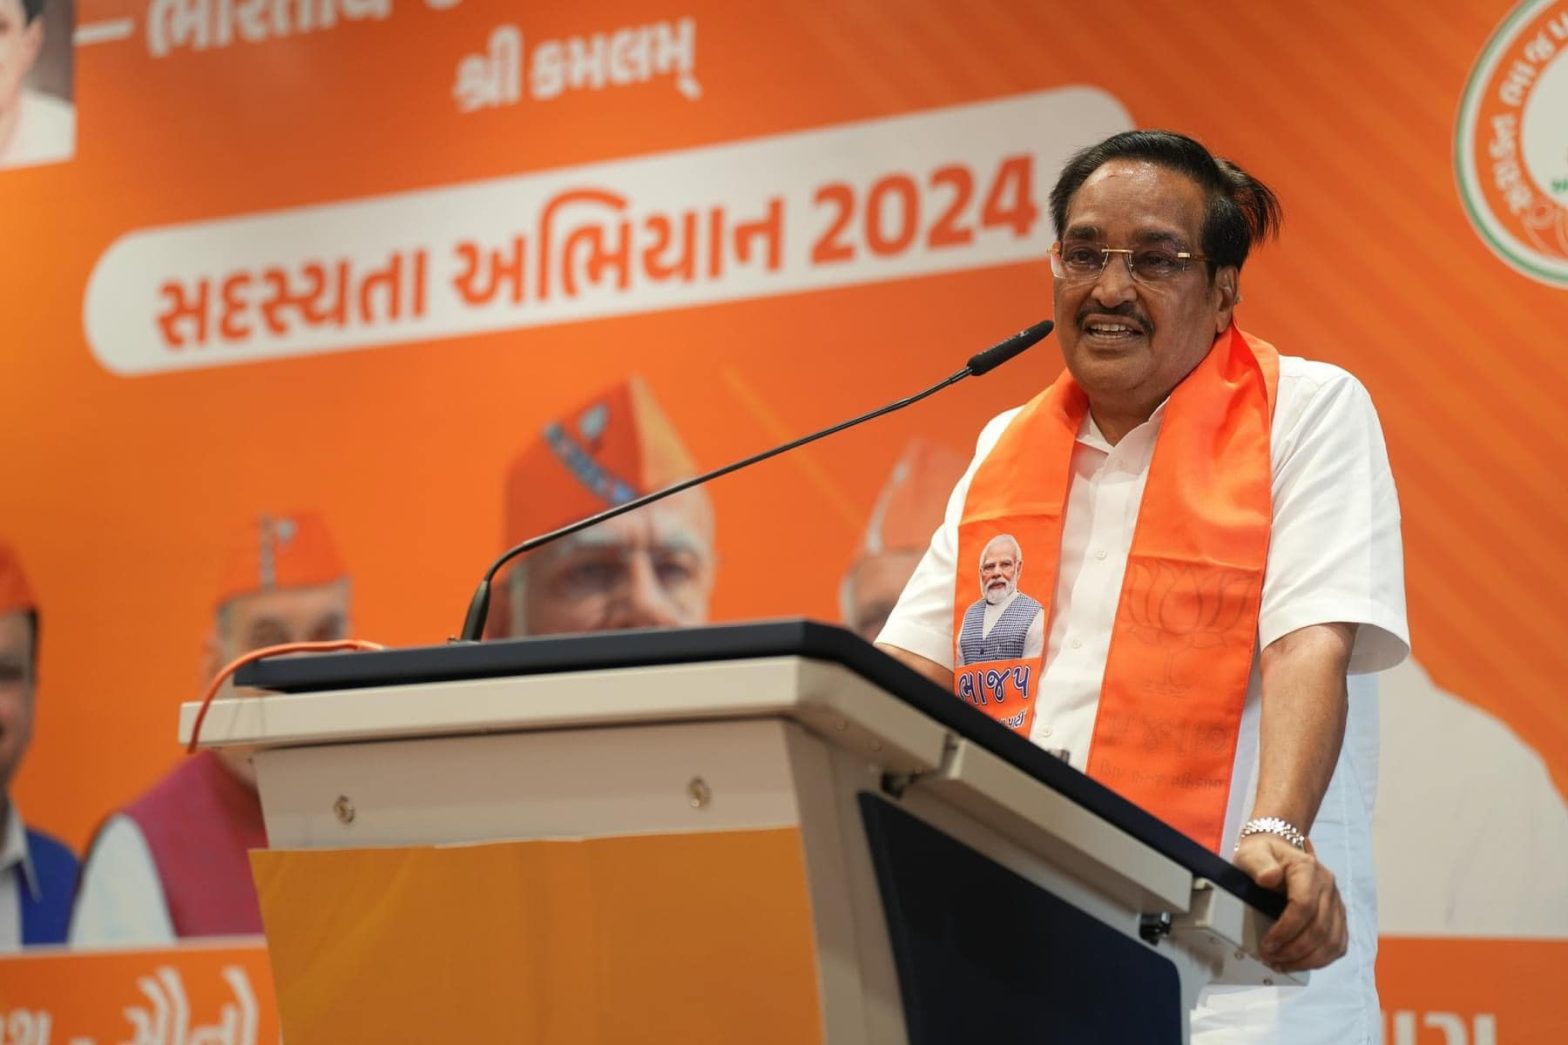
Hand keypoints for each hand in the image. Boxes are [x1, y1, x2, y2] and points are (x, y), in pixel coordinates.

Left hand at [1232, 833, 1346, 971]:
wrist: (1279, 851)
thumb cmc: (1263, 854)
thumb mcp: (1252, 853)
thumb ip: (1258, 864)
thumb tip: (1269, 878)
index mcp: (1308, 869)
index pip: (1304, 906)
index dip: (1286, 930)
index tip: (1267, 944)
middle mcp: (1328, 885)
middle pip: (1319, 928)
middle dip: (1293, 950)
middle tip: (1269, 958)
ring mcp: (1336, 902)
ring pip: (1332, 941)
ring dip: (1307, 959)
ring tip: (1282, 964)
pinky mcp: (1338, 916)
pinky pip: (1338, 944)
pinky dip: (1320, 959)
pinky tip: (1299, 963)